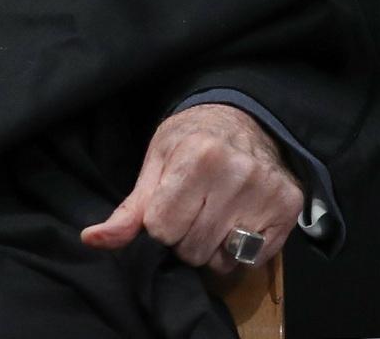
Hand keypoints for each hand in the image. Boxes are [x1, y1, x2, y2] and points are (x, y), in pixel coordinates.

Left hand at [80, 104, 304, 277]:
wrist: (243, 119)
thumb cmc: (191, 140)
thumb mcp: (155, 162)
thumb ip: (129, 209)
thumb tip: (91, 240)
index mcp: (196, 157)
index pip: (162, 229)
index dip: (160, 223)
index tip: (169, 203)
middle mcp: (236, 174)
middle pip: (192, 249)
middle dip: (185, 237)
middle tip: (193, 209)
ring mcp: (266, 192)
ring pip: (222, 260)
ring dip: (212, 247)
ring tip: (214, 215)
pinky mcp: (288, 209)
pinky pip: (253, 259)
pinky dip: (239, 250)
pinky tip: (237, 221)